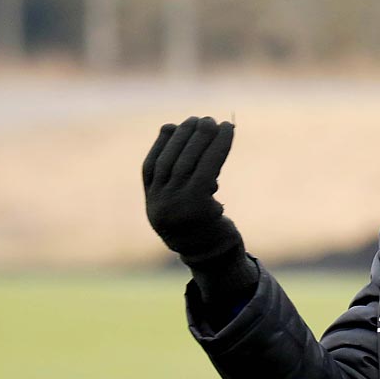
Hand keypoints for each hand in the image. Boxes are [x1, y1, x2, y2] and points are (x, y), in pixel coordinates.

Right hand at [142, 117, 256, 317]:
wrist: (217, 259)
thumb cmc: (203, 228)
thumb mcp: (184, 204)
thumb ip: (178, 177)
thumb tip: (172, 130)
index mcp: (152, 206)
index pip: (150, 168)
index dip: (161, 145)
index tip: (173, 126)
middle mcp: (160, 206)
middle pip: (171, 161)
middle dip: (187, 136)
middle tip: (202, 119)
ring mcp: (176, 206)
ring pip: (189, 161)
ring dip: (204, 136)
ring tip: (216, 122)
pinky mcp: (198, 205)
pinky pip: (209, 167)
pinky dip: (220, 145)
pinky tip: (229, 132)